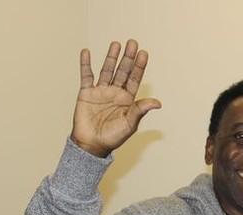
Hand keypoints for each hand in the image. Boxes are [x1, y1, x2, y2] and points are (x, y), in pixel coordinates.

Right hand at [71, 39, 161, 156]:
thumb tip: (157, 102)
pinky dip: (85, 64)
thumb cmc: (113, 137)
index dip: (139, 66)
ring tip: (116, 44)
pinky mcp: (86, 93)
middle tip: (132, 42)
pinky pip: (86, 76)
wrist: (92, 145)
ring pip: (107, 70)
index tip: (143, 53)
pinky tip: (87, 52)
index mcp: (127, 99)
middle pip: (123, 71)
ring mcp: (101, 91)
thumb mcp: (130, 124)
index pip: (135, 79)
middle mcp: (115, 92)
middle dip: (128, 58)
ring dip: (111, 57)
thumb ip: (140, 110)